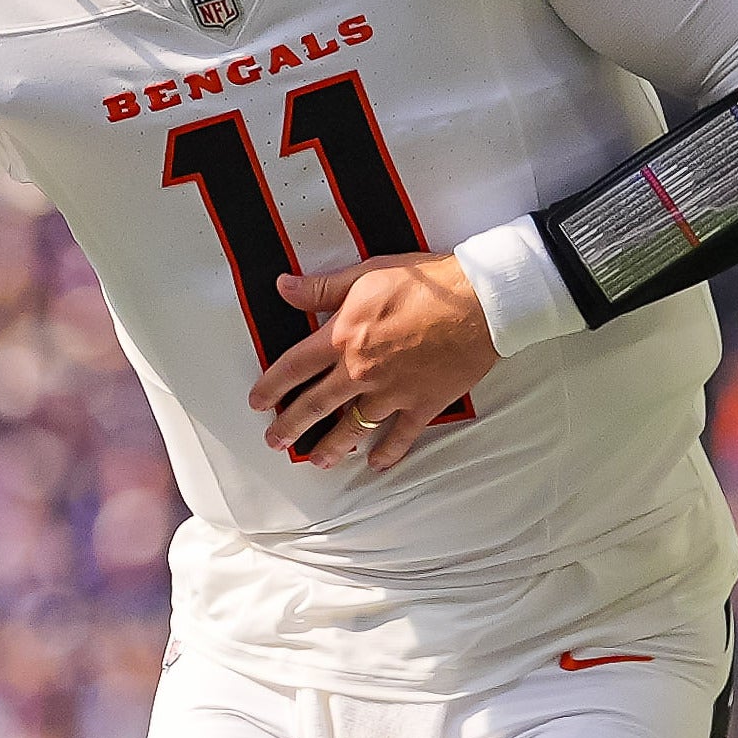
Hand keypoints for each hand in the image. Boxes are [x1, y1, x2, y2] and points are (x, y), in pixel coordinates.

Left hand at [247, 253, 495, 472]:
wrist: (479, 302)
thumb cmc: (426, 282)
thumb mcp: (366, 273)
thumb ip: (322, 288)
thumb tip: (284, 286)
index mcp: (342, 337)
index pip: (294, 368)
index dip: (272, 386)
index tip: (258, 402)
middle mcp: (360, 371)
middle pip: (315, 406)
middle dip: (290, 426)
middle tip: (275, 441)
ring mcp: (391, 392)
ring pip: (352, 428)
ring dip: (331, 447)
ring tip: (317, 460)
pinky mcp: (422, 404)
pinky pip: (400, 436)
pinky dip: (388, 453)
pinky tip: (375, 464)